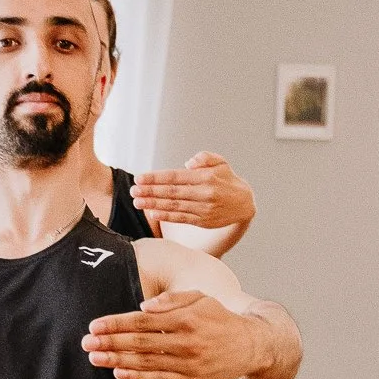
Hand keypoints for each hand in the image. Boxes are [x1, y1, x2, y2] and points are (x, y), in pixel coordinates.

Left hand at [82, 291, 269, 378]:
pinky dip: (137, 377)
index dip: (116, 323)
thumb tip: (144, 305)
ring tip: (94, 358)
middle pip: (140, 341)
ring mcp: (188, 363)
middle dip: (110, 342)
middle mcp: (186, 341)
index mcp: (186, 318)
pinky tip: (118, 373)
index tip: (94, 325)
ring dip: (117, 360)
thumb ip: (173, 300)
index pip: (143, 320)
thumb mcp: (201, 299)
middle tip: (85, 342)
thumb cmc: (218, 318)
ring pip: (146, 362)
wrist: (251, 346)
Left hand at [130, 153, 255, 232]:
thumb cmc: (227, 180)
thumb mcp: (221, 162)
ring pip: (174, 206)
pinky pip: (181, 218)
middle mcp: (204, 193)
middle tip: (133, 191)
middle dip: (150, 191)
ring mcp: (203, 209)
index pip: (175, 177)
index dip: (156, 178)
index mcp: (206, 177)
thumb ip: (205, 157)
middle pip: (171, 192)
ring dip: (153, 205)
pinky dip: (166, 216)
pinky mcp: (202, 221)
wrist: (245, 204)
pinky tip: (152, 213)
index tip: (140, 178)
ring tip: (137, 202)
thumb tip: (188, 163)